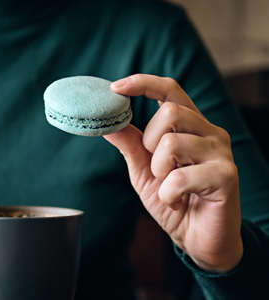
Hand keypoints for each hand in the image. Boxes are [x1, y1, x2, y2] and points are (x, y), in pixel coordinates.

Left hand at [104, 74, 242, 272]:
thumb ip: (131, 145)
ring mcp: (221, 152)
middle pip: (170, 111)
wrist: (198, 239)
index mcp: (191, 126)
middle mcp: (209, 132)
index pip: (170, 90)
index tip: (115, 87)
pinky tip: (177, 201)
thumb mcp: (144, 170)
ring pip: (172, 143)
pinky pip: (180, 176)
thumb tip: (108, 122)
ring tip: (168, 188)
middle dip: (150, 142)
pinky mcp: (226, 176)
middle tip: (157, 168)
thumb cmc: (173, 200)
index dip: (143, 83)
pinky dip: (168, 194)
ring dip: (159, 172)